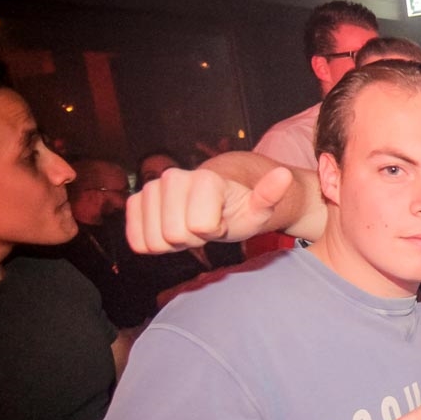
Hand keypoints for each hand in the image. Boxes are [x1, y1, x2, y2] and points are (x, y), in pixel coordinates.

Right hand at [127, 165, 294, 253]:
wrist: (218, 201)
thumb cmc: (240, 208)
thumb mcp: (260, 208)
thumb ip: (270, 194)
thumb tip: (284, 176)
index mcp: (203, 178)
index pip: (199, 227)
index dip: (214, 232)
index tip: (222, 222)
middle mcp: (172, 178)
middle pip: (175, 236)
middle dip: (193, 239)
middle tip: (206, 227)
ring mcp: (150, 190)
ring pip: (155, 240)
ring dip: (175, 242)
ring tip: (191, 227)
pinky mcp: (136, 204)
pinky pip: (137, 241)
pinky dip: (156, 243)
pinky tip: (173, 231)